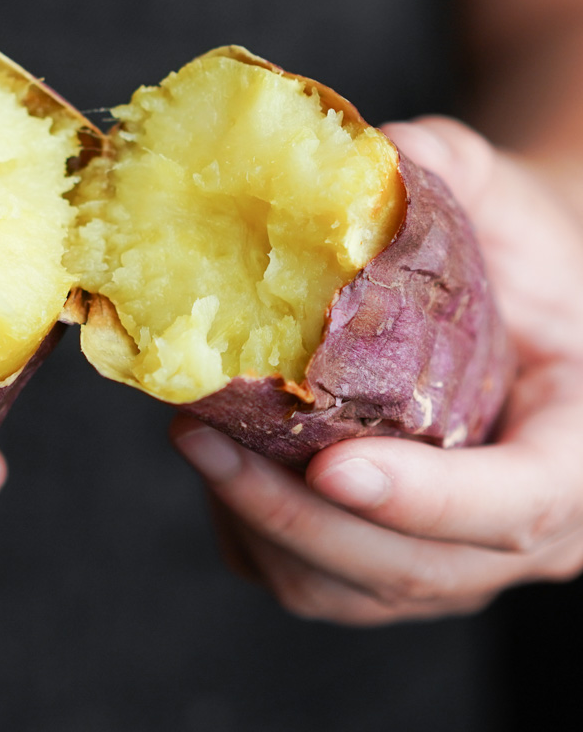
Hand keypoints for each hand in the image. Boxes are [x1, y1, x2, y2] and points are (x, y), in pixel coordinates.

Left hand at [172, 116, 582, 623]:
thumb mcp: (500, 195)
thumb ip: (449, 169)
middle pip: (413, 568)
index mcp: (577, 449)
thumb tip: (371, 150)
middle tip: (202, 438)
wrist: (512, 300)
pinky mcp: (390, 558)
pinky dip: (253, 537)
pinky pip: (315, 583)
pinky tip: (217, 467)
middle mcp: (523, 527)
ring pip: (350, 589)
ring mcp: (453, 554)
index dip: (427, 497)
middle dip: (296, 514)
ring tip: (195, 442)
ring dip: (259, 526)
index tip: (332, 467)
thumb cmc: (514, 250)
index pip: (517, 504)